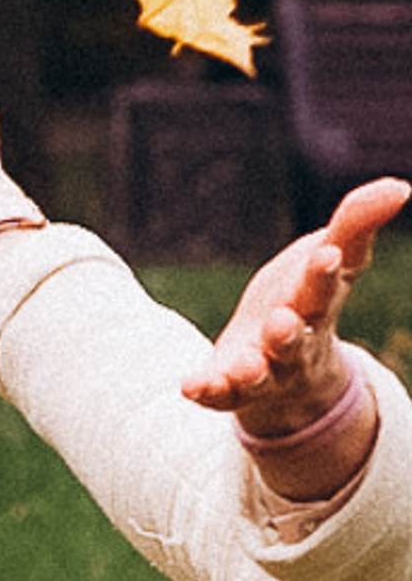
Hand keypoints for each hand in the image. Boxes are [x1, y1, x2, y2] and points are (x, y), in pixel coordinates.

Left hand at [184, 179, 407, 437]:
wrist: (281, 358)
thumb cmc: (307, 297)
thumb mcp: (330, 259)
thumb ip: (355, 225)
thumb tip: (399, 186)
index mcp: (316, 306)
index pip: (323, 289)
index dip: (325, 273)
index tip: (327, 255)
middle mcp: (293, 344)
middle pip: (292, 341)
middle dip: (287, 333)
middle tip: (282, 321)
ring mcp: (261, 370)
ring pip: (259, 374)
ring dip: (251, 370)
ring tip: (243, 366)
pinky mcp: (228, 387)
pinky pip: (218, 393)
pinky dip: (207, 390)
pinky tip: (191, 386)